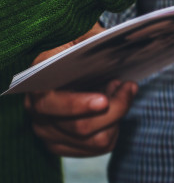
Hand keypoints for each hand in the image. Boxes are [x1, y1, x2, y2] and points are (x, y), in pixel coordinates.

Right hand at [25, 23, 135, 156]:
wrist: (74, 61)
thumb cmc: (82, 47)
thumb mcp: (87, 35)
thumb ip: (95, 39)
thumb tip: (114, 44)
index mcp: (36, 83)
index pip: (51, 103)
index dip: (77, 105)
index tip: (104, 100)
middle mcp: (37, 111)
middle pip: (81, 127)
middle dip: (115, 109)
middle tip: (128, 85)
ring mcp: (48, 132)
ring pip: (96, 140)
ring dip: (117, 117)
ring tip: (120, 92)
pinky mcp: (63, 145)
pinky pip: (99, 147)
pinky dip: (114, 128)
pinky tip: (114, 109)